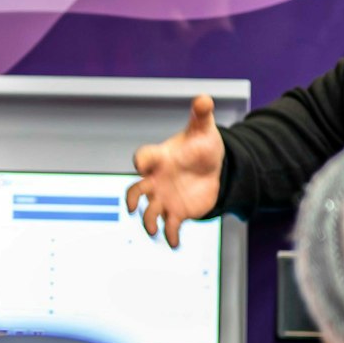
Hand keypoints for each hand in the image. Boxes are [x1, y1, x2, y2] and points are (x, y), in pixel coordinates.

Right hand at [124, 95, 224, 248]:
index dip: (142, 161)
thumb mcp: (204, 129)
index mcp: (160, 158)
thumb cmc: (201, 145)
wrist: (211, 168)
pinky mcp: (177, 212)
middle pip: (136, 190)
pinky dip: (170, 237)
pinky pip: (169, 227)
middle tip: (132, 207)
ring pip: (149, 213)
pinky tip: (174, 244)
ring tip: (154, 230)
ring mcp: (165, 198)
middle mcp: (157, 180)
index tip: (142, 165)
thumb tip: (205, 97)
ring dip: (148, 223)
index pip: (144, 158)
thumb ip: (201, 114)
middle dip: (133, 199)